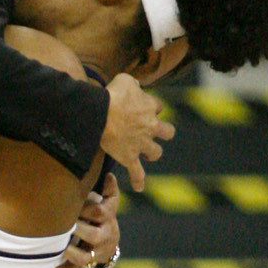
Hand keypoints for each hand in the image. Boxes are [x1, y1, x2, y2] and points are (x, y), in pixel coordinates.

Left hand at [52, 169, 119, 267]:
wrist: (110, 244)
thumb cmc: (103, 219)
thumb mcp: (109, 204)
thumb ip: (109, 190)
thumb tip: (109, 175)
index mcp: (108, 219)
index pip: (98, 212)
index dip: (84, 207)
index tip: (69, 201)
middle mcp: (104, 237)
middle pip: (92, 235)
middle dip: (77, 229)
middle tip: (59, 223)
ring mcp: (95, 253)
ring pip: (84, 257)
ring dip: (69, 252)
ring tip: (55, 246)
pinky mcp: (86, 265)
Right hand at [101, 72, 173, 192]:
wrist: (100, 114)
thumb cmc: (111, 94)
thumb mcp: (125, 80)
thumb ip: (133, 83)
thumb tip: (135, 85)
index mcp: (150, 107)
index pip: (158, 107)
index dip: (151, 107)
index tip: (141, 107)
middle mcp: (150, 126)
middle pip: (167, 132)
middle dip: (163, 132)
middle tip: (153, 132)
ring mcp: (141, 144)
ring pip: (156, 152)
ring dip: (153, 153)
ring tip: (148, 154)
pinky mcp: (130, 157)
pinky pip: (137, 173)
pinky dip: (138, 181)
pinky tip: (139, 187)